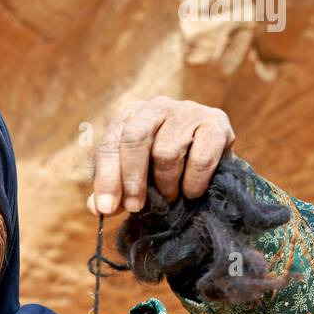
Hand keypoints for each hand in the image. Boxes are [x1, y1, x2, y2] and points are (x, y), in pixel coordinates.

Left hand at [87, 96, 235, 215]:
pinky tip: (192, 192)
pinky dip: (193, 183)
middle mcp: (158, 106)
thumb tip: (96, 207)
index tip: (107, 207)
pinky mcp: (217, 123)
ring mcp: (188, 111)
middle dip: (132, 178)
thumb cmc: (164, 173)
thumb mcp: (135, 181)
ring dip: (166, 184)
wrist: (211, 165)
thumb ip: (113, 194)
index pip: (111, 142)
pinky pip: (200, 158)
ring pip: (167, 151)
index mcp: (132, 116)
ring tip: (169, 198)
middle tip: (136, 207)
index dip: (107, 177)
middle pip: (136, 137)